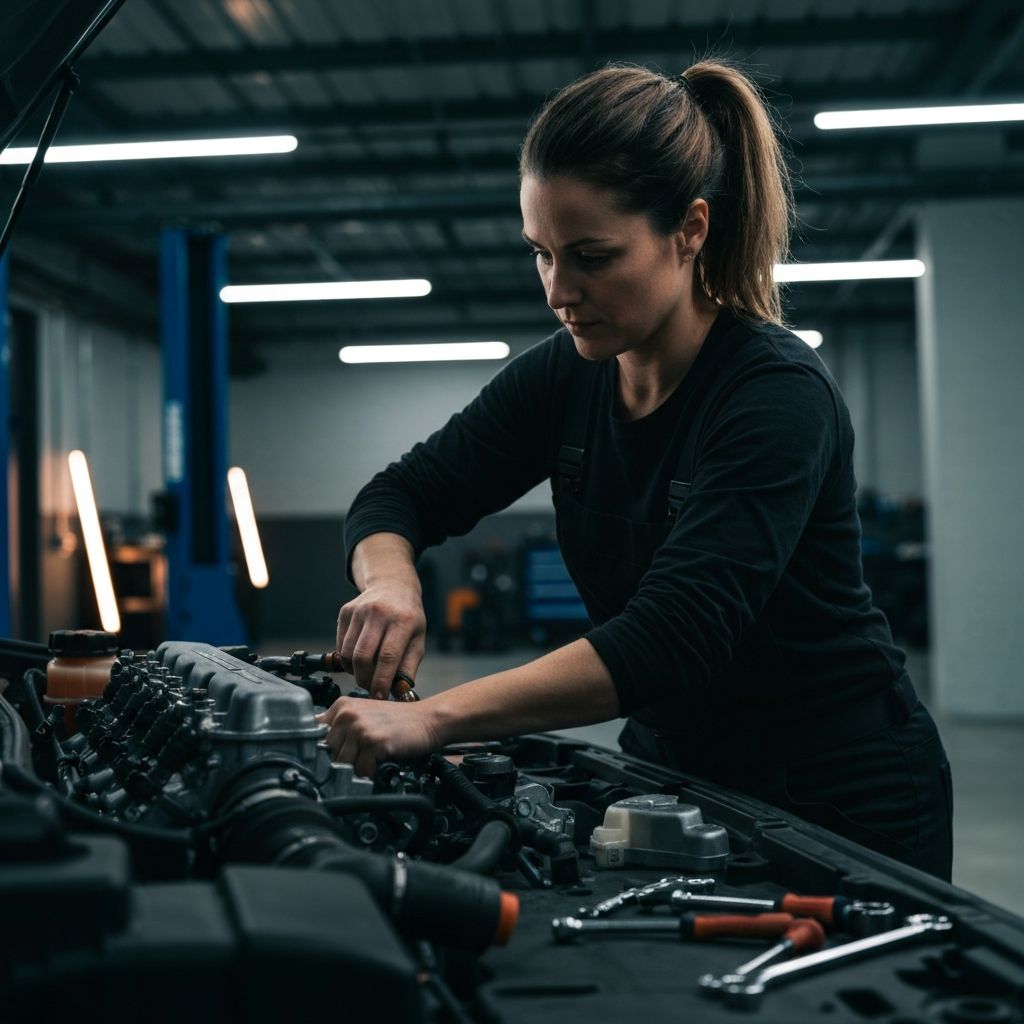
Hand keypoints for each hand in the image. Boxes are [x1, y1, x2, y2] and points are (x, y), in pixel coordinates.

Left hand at [317, 696, 440, 776]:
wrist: (428, 720)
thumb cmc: (398, 722)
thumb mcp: (363, 717)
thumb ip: (340, 728)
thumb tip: (315, 749)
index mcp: (341, 706)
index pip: (313, 734)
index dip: (320, 751)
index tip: (328, 759)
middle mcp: (347, 714)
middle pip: (327, 753)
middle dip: (340, 762)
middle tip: (358, 760)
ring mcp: (360, 727)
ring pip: (341, 765)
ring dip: (356, 770)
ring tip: (370, 761)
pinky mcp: (373, 742)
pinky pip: (361, 771)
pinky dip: (369, 774)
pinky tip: (379, 764)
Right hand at [336, 580, 425, 698]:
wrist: (392, 586)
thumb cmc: (407, 618)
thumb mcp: (418, 640)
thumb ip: (408, 667)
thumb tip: (398, 692)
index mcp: (402, 620)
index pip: (388, 656)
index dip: (381, 680)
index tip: (379, 696)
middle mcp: (379, 613)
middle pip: (363, 656)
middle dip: (364, 679)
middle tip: (371, 688)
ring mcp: (360, 610)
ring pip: (348, 653)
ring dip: (354, 671)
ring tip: (366, 673)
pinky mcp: (345, 611)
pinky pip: (340, 645)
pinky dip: (347, 659)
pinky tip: (358, 659)